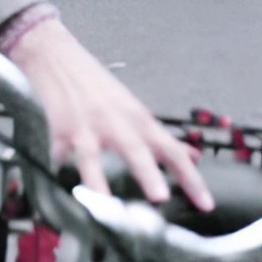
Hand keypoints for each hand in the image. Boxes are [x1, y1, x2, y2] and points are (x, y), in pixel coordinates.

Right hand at [5, 17, 212, 210]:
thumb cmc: (97, 86)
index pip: (172, 151)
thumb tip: (191, 157)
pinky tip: (56, 193)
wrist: (56, 57)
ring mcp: (84, 127)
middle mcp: (115, 123)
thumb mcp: (135, 109)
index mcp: (139, 120)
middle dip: (149, 175)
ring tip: (104, 204)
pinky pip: (57, 156)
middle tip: (160, 198)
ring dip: (98, 180)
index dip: (191, 178)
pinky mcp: (57, 130)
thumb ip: (161, 138)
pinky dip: (56, 173)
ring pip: (93, 156)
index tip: (205, 203)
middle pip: (137, 150)